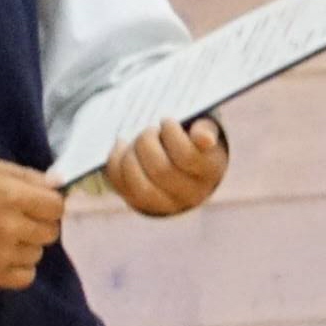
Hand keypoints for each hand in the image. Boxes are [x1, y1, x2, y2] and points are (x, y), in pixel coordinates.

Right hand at [0, 156, 66, 289]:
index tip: (36, 203)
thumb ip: (27, 176)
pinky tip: (5, 255)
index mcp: (12, 196)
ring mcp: (2, 254)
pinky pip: (26, 277)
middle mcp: (11, 227)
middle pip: (50, 232)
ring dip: (26, 245)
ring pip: (38, 254)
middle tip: (19, 219)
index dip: (49, 204)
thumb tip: (59, 185)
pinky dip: (20, 267)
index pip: (56, 207)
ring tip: (5, 237)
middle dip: (39, 224)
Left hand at [100, 113, 229, 220]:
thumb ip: (206, 129)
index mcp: (209, 170)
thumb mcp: (204, 130)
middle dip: (147, 142)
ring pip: (139, 184)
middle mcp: (190, 193)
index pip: (187, 156)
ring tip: (136, 140)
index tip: (166, 121)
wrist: (183, 169)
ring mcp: (164, 203)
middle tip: (149, 130)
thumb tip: (204, 139)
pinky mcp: (140, 203)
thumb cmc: (192, 140)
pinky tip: (122, 145)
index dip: (171, 134)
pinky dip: (115, 160)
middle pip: (160, 170)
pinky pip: (120, 184)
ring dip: (130, 155)